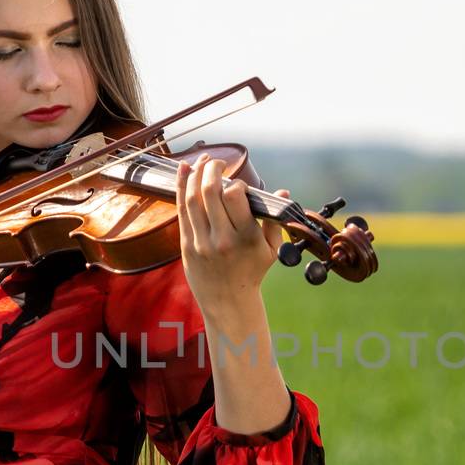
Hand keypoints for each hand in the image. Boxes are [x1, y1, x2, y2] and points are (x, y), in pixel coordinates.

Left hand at [175, 153, 289, 315]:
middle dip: (212, 169)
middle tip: (217, 162)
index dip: (236, 184)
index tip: (239, 186)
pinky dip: (180, 187)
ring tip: (202, 162)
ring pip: (193, 199)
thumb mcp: (271, 250)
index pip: (235, 197)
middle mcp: (222, 239)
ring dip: (195, 175)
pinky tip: (184, 170)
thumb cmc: (252, 273)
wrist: (228, 302)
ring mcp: (202, 242)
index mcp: (246, 238)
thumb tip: (283, 191)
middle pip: (211, 192)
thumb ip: (274, 220)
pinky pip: (181, 210)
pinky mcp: (187, 245)